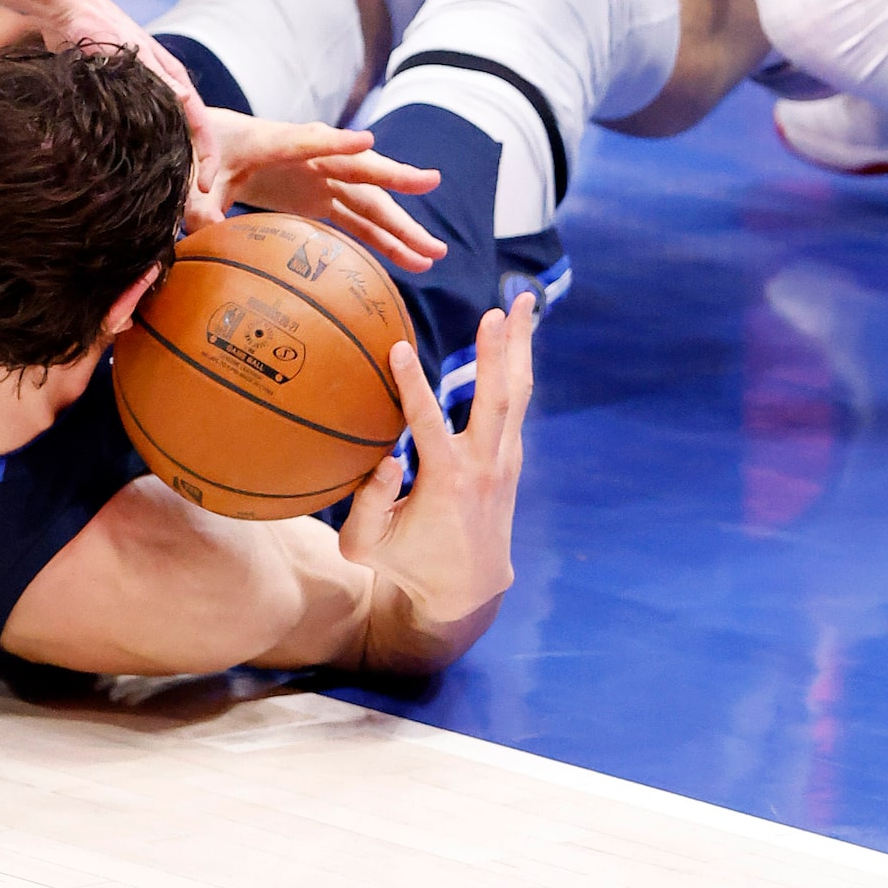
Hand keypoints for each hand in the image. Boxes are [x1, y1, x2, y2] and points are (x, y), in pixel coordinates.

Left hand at [38, 0, 223, 228]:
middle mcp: (163, 89)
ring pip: (161, 135)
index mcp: (172, 79)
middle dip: (188, 168)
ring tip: (160, 198)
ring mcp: (142, 95)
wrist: (65, 11)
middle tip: (185, 206)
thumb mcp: (128, 53)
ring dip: (164, 163)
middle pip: (185, 134)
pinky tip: (127, 175)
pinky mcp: (120, 98)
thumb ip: (156, 77)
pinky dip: (139, 152)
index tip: (206, 187)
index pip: (201, 123)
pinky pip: (136, 131)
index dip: (207, 157)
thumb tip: (188, 101)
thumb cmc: (96, 26)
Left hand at [211, 114, 445, 270]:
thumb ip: (201, 204)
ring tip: (434, 254)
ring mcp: (320, 178)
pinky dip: (384, 241)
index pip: (308, 141)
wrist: (211, 143)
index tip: (367, 142)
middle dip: (393, 178)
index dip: (335, 143)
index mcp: (276, 142)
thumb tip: (204, 228)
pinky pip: (359, 221)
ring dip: (400, 227)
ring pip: (368, 202)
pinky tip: (410, 262)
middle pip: (356, 170)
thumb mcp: (197, 179)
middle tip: (431, 182)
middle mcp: (309, 157)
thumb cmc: (206, 152)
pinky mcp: (322, 197)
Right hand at [337, 292, 535, 628]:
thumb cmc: (407, 564)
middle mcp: (483, 465)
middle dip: (496, 354)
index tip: (397, 348)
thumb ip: (366, 505)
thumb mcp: (367, 546)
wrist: (470, 586)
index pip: (426, 425)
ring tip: (521, 301)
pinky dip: (517, 364)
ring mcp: (504, 459)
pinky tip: (517, 332)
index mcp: (446, 482)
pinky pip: (516, 401)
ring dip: (521, 347)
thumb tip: (381, 461)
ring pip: (517, 394)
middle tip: (495, 311)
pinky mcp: (510, 456)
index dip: (411, 386)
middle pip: (496, 400)